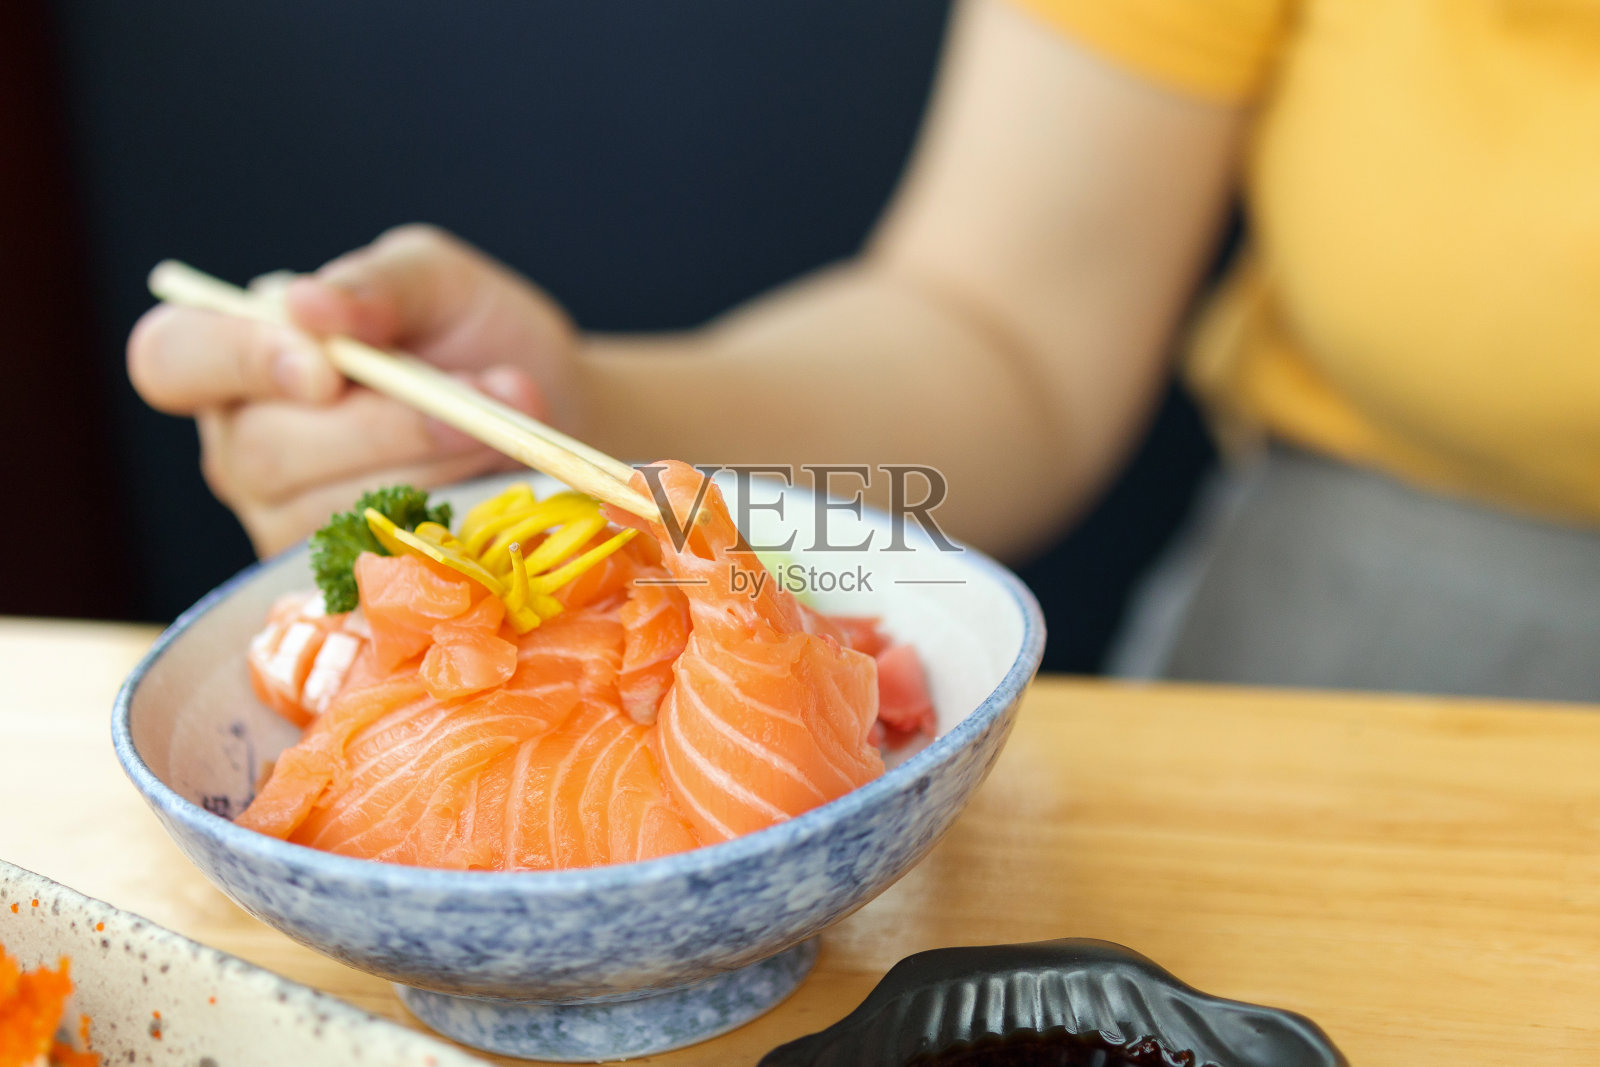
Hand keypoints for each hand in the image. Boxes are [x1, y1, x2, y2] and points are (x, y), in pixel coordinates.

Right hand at [128, 225, 578, 555]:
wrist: (554, 411)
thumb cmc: (475, 334)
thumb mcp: (436, 280)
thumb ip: (376, 283)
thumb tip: (305, 306)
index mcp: (238, 350)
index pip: (172, 359)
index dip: (236, 363)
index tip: (326, 370)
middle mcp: (244, 441)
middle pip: (266, 452)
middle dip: (387, 428)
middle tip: (484, 394)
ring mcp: (285, 518)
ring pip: (333, 511)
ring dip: (436, 468)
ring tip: (504, 424)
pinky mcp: (338, 579)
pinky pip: (378, 560)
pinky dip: (449, 516)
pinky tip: (494, 481)